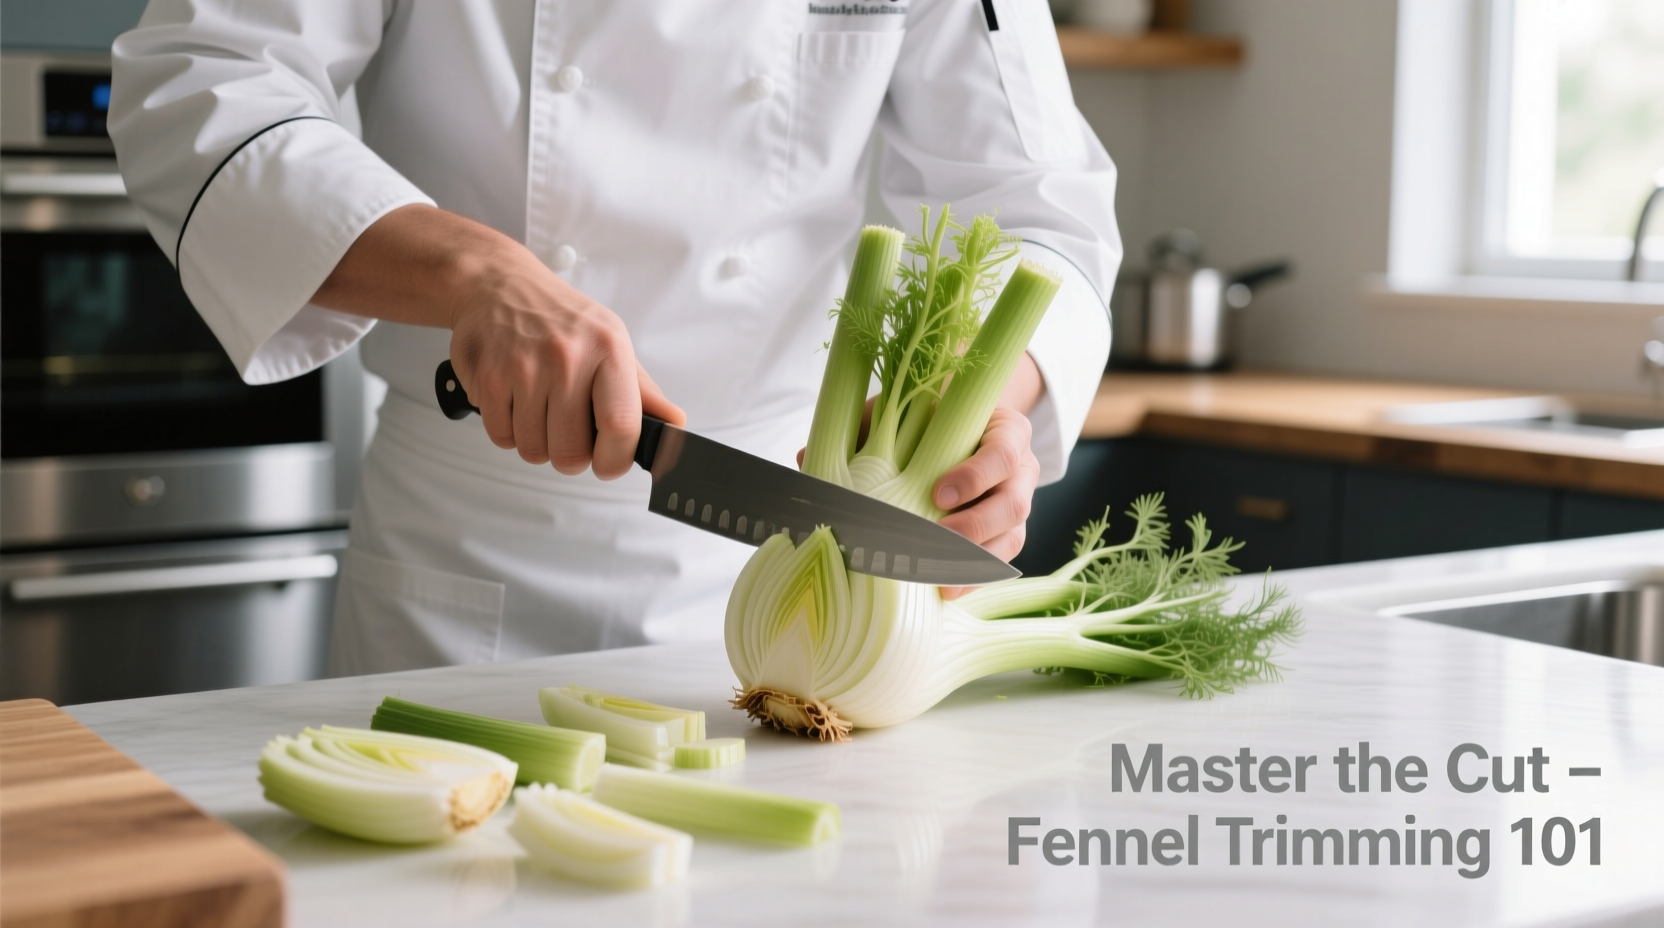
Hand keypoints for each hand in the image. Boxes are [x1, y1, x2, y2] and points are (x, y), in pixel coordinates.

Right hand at [446, 246, 682, 477]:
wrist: (499, 285)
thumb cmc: (560, 319)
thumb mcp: (611, 342)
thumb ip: (641, 391)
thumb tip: (674, 424)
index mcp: (608, 349)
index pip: (621, 425)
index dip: (616, 459)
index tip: (609, 462)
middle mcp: (566, 357)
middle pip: (571, 452)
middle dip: (570, 457)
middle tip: (568, 435)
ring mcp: (523, 367)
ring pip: (533, 450)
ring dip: (537, 442)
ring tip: (539, 410)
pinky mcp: (487, 377)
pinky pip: (501, 437)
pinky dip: (508, 430)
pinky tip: (515, 402)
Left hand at [793, 354, 1045, 597]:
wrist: (959, 424)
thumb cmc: (929, 415)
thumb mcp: (900, 411)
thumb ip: (865, 428)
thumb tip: (807, 461)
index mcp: (1005, 430)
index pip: (1004, 451)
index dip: (976, 475)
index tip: (938, 492)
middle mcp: (1021, 470)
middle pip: (1015, 503)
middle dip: (977, 527)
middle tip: (936, 540)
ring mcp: (1016, 505)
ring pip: (1011, 538)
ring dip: (975, 562)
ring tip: (936, 578)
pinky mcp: (1006, 535)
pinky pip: (998, 562)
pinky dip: (971, 578)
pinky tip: (941, 590)